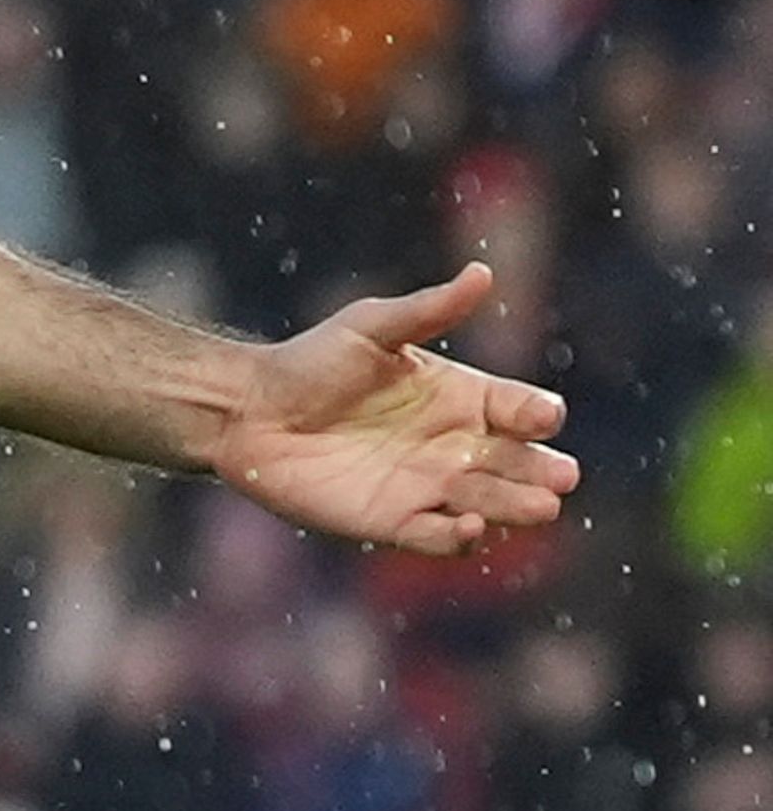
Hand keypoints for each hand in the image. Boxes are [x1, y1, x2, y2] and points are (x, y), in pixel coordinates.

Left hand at [213, 265, 576, 555]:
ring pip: (490, 503)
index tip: (543, 416)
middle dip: (542, 471)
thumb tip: (483, 272)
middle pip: (518, 463)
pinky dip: (461, 538)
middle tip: (561, 475)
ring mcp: (427, 487)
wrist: (249, 410)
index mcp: (460, 397)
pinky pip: (438, 537)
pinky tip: (474, 527)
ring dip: (516, 506)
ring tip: (540, 507)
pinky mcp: (392, 522)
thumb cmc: (310, 362)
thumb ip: (428, 309)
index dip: (537, 414)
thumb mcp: (371, 327)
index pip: (520, 409)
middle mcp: (454, 446)